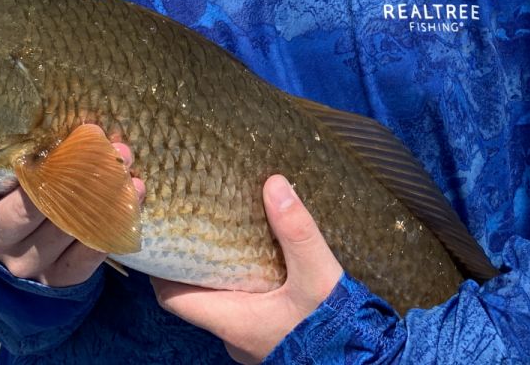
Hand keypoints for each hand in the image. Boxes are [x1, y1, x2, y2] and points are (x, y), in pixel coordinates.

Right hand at [0, 136, 145, 286]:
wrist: (31, 237)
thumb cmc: (21, 178)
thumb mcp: (10, 157)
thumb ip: (18, 136)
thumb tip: (51, 89)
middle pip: (21, 211)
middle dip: (64, 173)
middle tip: (96, 139)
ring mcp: (24, 261)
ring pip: (61, 231)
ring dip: (99, 192)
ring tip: (123, 159)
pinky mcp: (56, 279)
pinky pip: (84, 259)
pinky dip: (111, 225)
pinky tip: (132, 194)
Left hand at [153, 176, 342, 363]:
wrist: (368, 364)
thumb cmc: (334, 328)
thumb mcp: (317, 275)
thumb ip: (296, 231)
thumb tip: (274, 183)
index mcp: (232, 321)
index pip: (172, 297)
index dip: (160, 267)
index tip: (163, 234)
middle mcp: (234, 335)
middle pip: (195, 295)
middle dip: (194, 261)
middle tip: (198, 222)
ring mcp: (251, 340)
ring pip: (222, 302)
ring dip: (222, 273)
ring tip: (228, 233)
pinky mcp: (271, 337)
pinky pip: (245, 308)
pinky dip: (245, 285)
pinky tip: (262, 261)